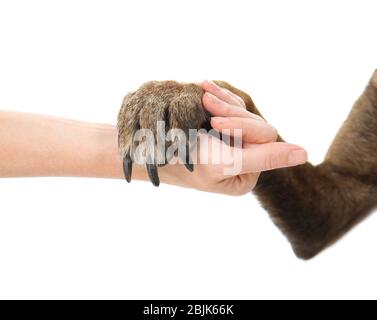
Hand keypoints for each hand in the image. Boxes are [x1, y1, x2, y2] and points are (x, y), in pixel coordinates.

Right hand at [158, 80, 307, 194]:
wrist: (147, 152)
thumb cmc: (185, 161)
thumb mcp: (227, 162)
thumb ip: (266, 157)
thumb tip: (304, 154)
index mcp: (247, 174)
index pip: (264, 137)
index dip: (242, 124)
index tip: (215, 122)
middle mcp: (243, 159)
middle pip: (254, 122)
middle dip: (230, 109)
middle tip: (204, 99)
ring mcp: (229, 144)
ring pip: (240, 111)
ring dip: (222, 99)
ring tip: (202, 91)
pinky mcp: (216, 131)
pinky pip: (228, 107)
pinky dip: (218, 96)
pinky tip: (205, 86)